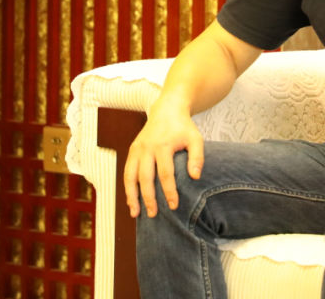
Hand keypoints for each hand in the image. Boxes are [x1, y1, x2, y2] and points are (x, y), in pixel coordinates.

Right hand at [123, 104, 203, 218]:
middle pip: (145, 177)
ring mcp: (137, 148)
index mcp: (163, 145)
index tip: (174, 206)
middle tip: (153, 214)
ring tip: (135, 213)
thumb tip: (195, 177)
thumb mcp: (195, 139)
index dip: (169, 191)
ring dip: (132, 195)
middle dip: (148, 197)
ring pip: (130, 176)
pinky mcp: (132, 150)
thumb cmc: (183, 128)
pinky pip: (127, 171)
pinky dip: (127, 187)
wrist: (167, 110)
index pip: (165, 173)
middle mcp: (147, 147)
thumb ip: (197, 157)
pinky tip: (131, 201)